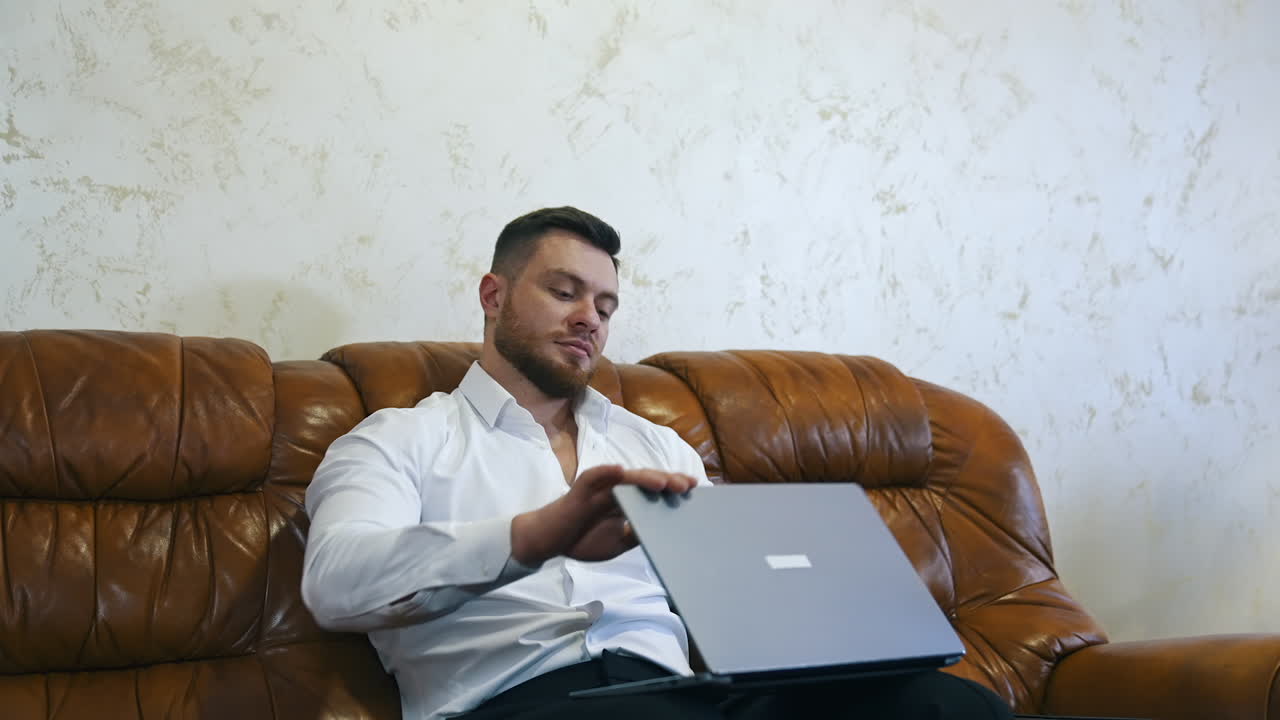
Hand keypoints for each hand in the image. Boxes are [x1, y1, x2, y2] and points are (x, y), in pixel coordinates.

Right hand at [510, 465, 696, 564]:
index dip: (673, 488)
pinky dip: (606, 472)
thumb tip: (663, 532)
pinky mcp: (581, 489)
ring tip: (664, 482)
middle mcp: (616, 488)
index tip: (695, 491)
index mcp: (626, 499)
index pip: (653, 490)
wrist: (549, 541)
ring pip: (625, 477)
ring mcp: (599, 487)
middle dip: (667, 481)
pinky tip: (620, 471)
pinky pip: (594, 477)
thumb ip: (638, 533)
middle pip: (645, 481)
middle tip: (689, 486)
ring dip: (645, 478)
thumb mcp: (619, 542)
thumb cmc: (583, 538)